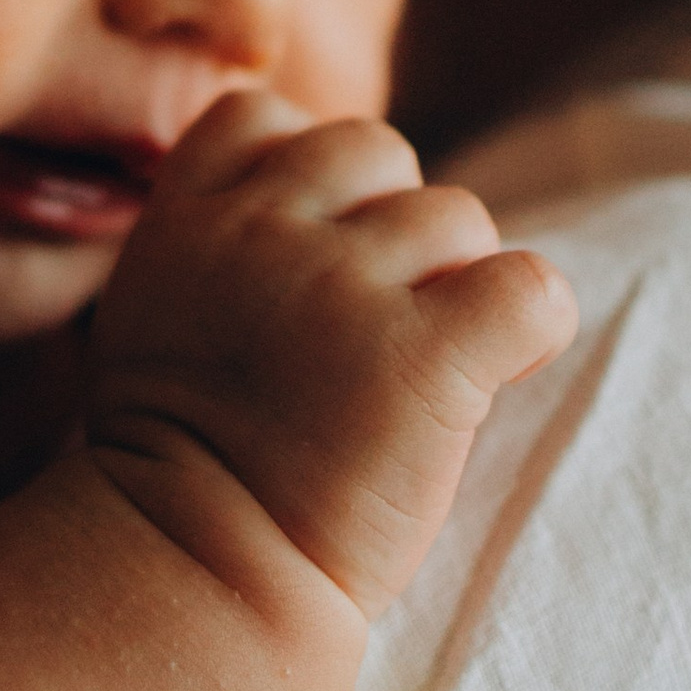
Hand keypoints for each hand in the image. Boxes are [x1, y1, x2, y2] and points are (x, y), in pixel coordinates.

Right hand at [87, 97, 576, 620]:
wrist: (200, 575)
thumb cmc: (181, 468)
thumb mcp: (156, 318)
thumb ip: (214, 242)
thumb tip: (307, 211)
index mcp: (188, 217)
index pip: (266, 116)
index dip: (308, 173)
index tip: (312, 253)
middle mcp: (263, 229)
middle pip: (378, 151)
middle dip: (394, 226)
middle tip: (378, 327)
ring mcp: (343, 282)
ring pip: (459, 216)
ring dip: (459, 286)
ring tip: (418, 376)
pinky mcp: (428, 351)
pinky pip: (530, 284)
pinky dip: (535, 324)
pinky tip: (497, 373)